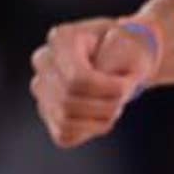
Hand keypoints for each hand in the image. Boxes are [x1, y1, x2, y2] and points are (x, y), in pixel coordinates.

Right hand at [30, 17, 159, 147]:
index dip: (109, 90)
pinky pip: (64, 135)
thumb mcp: (132, 43)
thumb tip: (106, 72)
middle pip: (68, 101)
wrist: (122, 59)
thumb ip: (120, 55)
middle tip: (124, 96)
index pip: (76, 79)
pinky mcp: (47, 111)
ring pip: (64, 120)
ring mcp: (41, 88)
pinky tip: (100, 116)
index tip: (129, 83)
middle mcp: (43, 62)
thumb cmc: (127, 50)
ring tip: (114, 107)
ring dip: (99, 120)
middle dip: (106, 106)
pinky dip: (89, 131)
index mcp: (60, 39)